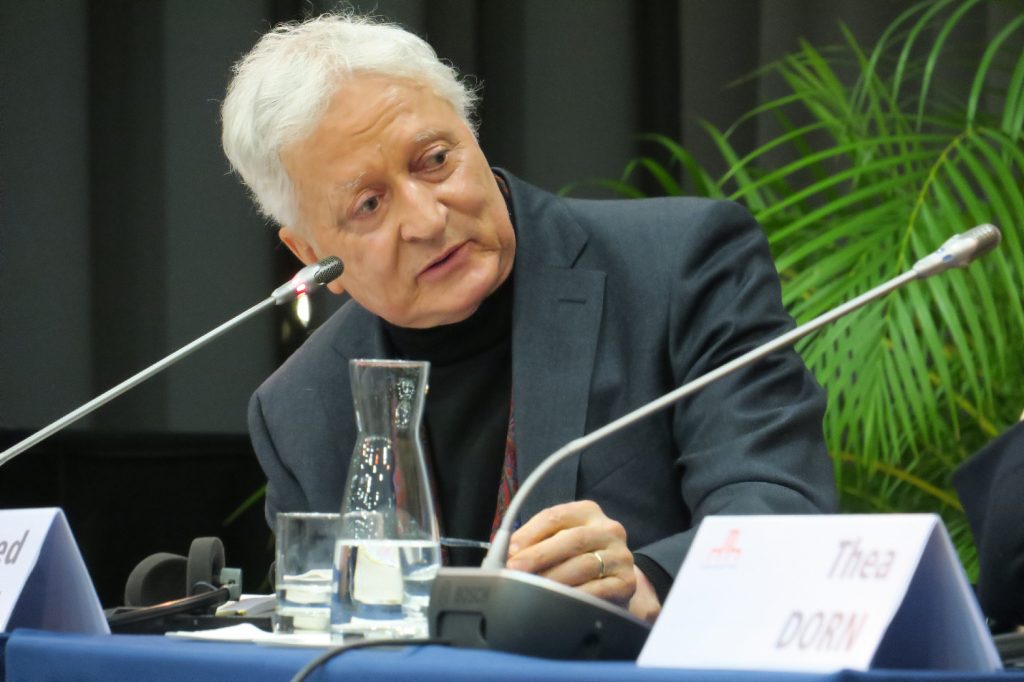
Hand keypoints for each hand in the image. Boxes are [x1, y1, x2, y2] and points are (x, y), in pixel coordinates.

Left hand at [505, 500, 635, 606]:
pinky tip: (558, 601)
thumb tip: (503, 553)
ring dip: (554, 578)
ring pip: (584, 565)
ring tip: (533, 588)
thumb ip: (536, 541)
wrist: (616, 581)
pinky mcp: (626, 582)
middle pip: (571, 539)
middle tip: (516, 571)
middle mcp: (608, 530)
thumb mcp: (560, 540)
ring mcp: (620, 556)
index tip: (510, 551)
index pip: (555, 516)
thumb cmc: (579, 558)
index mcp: (588, 512)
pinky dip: (575, 595)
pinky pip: (597, 589)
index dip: (529, 534)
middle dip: (539, 556)